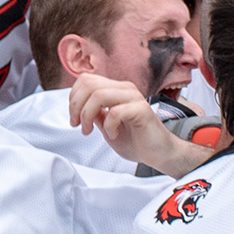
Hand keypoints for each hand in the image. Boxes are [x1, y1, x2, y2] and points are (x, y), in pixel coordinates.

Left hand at [69, 72, 207, 176]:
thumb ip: (93, 112)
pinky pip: (115, 112)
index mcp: (115, 89)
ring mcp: (134, 97)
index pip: (86, 80)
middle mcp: (125, 89)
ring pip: (98, 95)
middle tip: (79, 125)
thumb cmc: (136, 141)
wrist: (159, 154)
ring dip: (87, 115)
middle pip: (89, 84)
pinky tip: (112, 134)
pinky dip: (108, 125)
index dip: (73, 98)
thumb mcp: (105, 125)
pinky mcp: (142, 110)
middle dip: (76, 107)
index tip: (74, 119)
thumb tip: (76, 106)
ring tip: (90, 130)